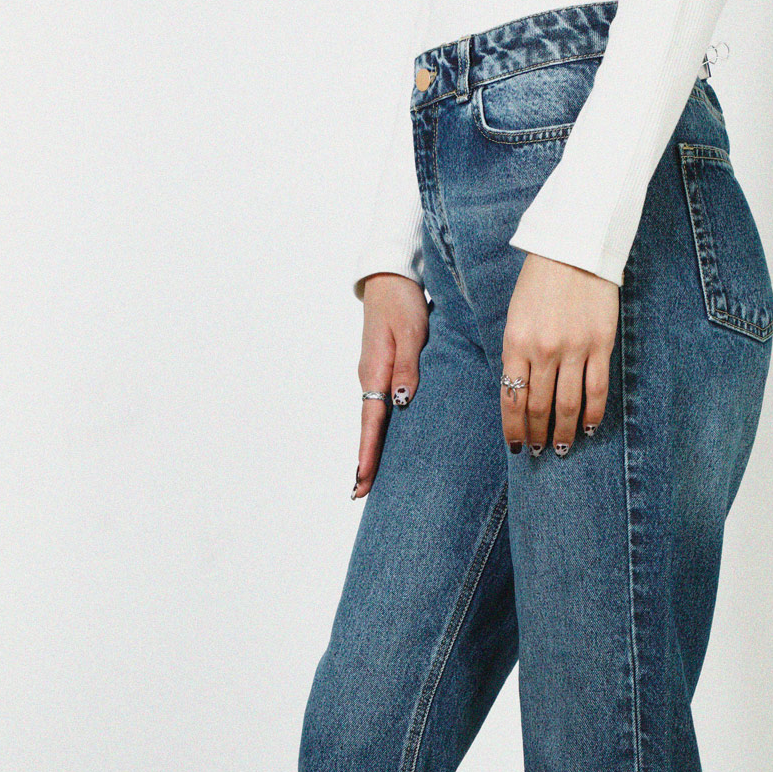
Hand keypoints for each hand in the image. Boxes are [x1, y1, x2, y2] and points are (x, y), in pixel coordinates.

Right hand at [355, 273, 429, 497]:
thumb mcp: (411, 332)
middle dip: (365, 460)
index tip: (363, 479)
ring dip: (372, 448)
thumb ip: (408, 368)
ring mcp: (375, 375)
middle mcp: (370, 378)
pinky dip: (379, 429)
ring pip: (374, 419)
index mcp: (375, 371)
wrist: (390, 278)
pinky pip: (380, 407)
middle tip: (361, 493)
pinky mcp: (382, 370)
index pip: (371, 421)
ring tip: (370, 478)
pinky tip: (384, 443)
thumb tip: (402, 403)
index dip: (368, 452)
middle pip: (368, 427)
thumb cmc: (402, 302)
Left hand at [500, 253, 619, 456]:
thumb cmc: (540, 282)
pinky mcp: (600, 344)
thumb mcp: (516, 316)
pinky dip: (592, 414)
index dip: (514, 429)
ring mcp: (574, 349)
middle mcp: (543, 351)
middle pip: (539, 408)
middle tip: (539, 452)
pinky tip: (588, 428)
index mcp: (516, 343)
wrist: (574, 247)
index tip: (516, 446)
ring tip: (561, 448)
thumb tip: (521, 394)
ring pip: (567, 404)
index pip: (512, 399)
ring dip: (563, 432)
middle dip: (537, 435)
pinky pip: (596, 389)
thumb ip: (517, 354)